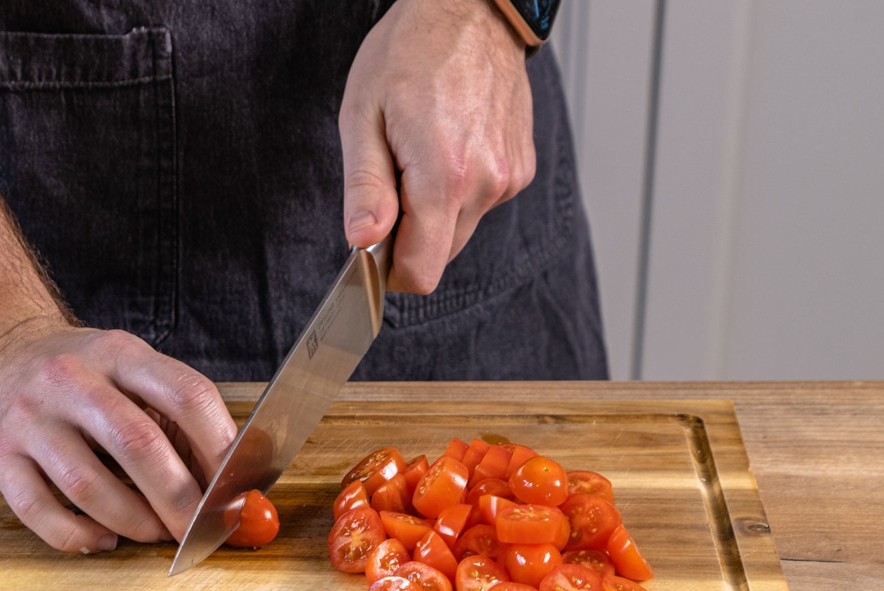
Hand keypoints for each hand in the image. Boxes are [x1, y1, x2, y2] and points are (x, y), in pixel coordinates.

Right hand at [0, 320, 237, 553]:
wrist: (0, 353)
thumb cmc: (85, 375)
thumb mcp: (133, 371)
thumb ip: (179, 420)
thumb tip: (230, 487)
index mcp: (119, 354)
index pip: (186, 395)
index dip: (220, 447)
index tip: (237, 487)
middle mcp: (70, 379)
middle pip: (138, 445)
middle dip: (180, 499)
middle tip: (202, 529)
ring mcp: (29, 418)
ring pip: (87, 486)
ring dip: (134, 522)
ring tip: (157, 533)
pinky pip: (39, 511)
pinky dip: (79, 536)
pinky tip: (104, 538)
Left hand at [340, 0, 534, 293]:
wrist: (470, 11)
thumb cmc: (410, 53)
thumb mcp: (363, 117)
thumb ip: (365, 189)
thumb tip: (363, 242)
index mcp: (445, 177)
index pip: (421, 271)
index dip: (390, 270)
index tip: (373, 243)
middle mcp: (487, 184)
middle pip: (440, 254)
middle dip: (409, 233)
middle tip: (394, 175)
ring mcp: (509, 177)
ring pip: (460, 229)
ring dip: (434, 208)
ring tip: (422, 150)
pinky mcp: (520, 169)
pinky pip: (480, 203)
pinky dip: (458, 188)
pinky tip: (449, 143)